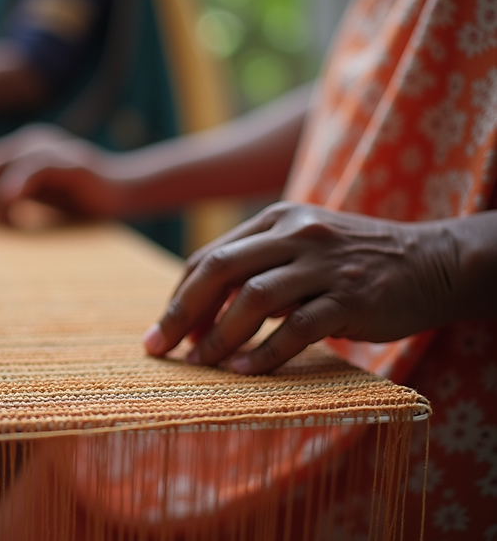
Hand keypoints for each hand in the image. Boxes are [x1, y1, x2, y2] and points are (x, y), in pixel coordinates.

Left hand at [0, 124, 126, 224]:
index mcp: (24, 148)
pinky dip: (18, 184)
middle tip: (8, 225)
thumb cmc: (82, 201)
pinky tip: (13, 203)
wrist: (125, 194)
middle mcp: (32, 140)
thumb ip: (15, 197)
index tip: (5, 222)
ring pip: (1, 165)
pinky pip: (34, 166)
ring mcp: (49, 147)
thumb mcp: (40, 198)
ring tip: (14, 223)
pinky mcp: (68, 161)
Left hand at [143, 202, 464, 374]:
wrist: (432, 262)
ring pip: (253, 298)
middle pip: (219, 269)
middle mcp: (295, 233)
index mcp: (276, 219)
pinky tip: (245, 372)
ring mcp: (323, 264)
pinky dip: (265, 352)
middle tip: (160, 348)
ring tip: (200, 366)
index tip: (166, 332)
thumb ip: (255, 267)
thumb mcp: (301, 247)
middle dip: (182, 313)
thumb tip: (197, 315)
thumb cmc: (353, 262)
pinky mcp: (350, 297)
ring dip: (218, 336)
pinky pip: (296, 327)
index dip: (182, 297)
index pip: (210, 257)